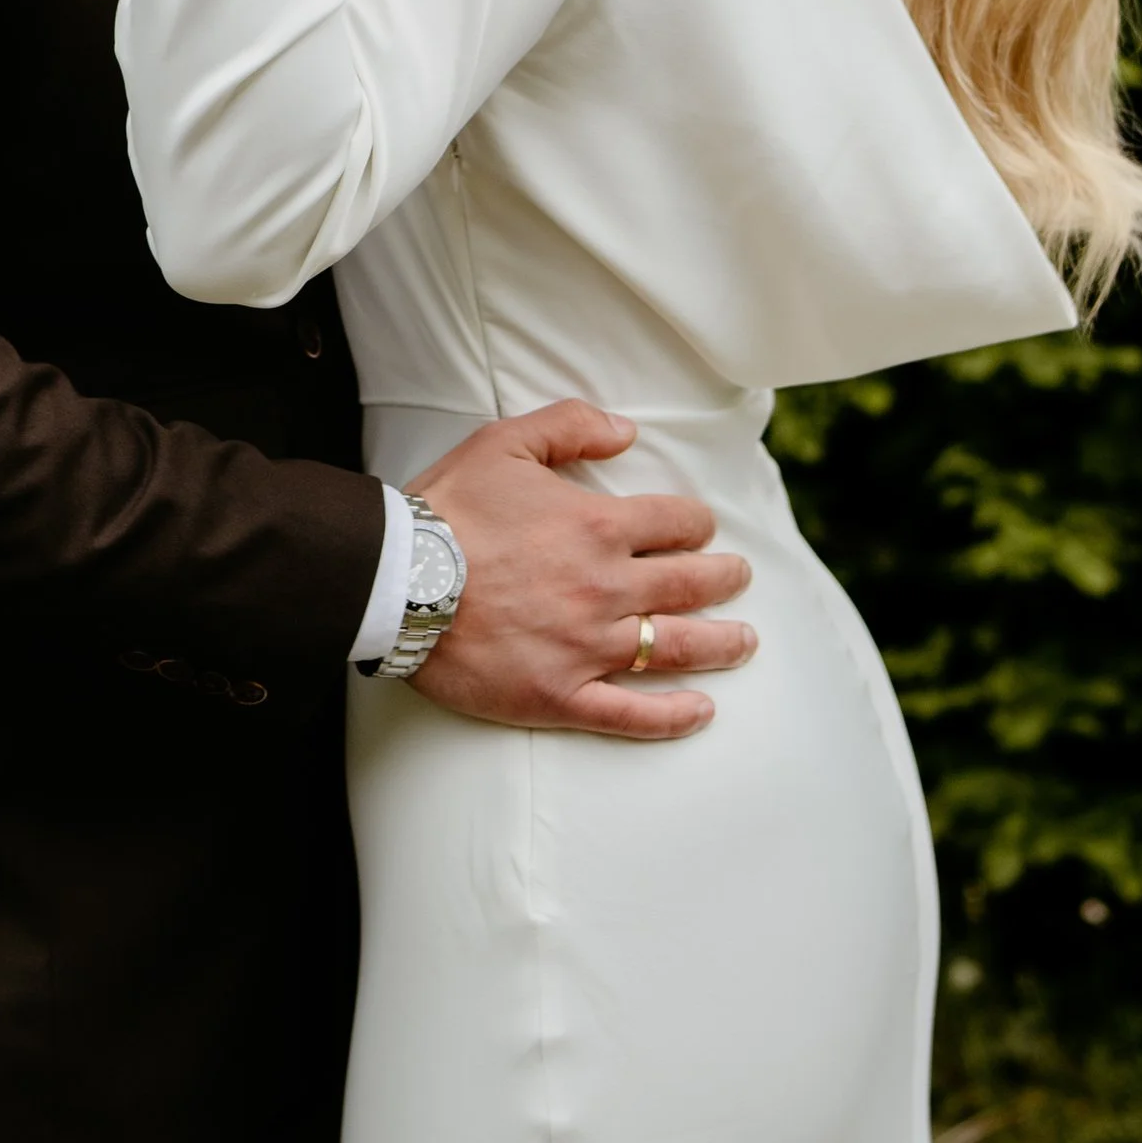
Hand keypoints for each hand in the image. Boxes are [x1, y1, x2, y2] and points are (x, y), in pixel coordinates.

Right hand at [405, 403, 755, 740]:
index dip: (697, 523)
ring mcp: (586, 647)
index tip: (703, 527)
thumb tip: (628, 431)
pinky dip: (673, 716)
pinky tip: (702, 711)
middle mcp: (604, 589)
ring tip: (746, 641)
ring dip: (720, 644)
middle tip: (741, 577)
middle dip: (724, 578)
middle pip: (689, 585)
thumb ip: (572, 426)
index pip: (675, 524)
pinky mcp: (560, 696)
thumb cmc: (448, 509)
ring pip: (674, 648)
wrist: (396, 582)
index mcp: (597, 528)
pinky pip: (630, 714)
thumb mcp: (506, 442)